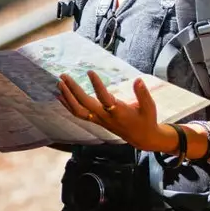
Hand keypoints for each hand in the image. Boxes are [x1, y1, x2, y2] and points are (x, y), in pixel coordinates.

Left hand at [56, 72, 175, 152]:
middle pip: (85, 104)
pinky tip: (61, 95)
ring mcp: (99, 120)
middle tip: (64, 76)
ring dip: (67, 97)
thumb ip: (143, 94)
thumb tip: (138, 80)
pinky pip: (79, 114)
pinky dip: (68, 105)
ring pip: (78, 111)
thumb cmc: (146, 120)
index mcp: (118, 113)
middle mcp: (105, 117)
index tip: (90, 72)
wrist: (142, 138)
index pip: (104, 98)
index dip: (97, 85)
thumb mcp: (149, 107)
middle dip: (73, 90)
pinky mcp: (96, 121)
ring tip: (59, 83)